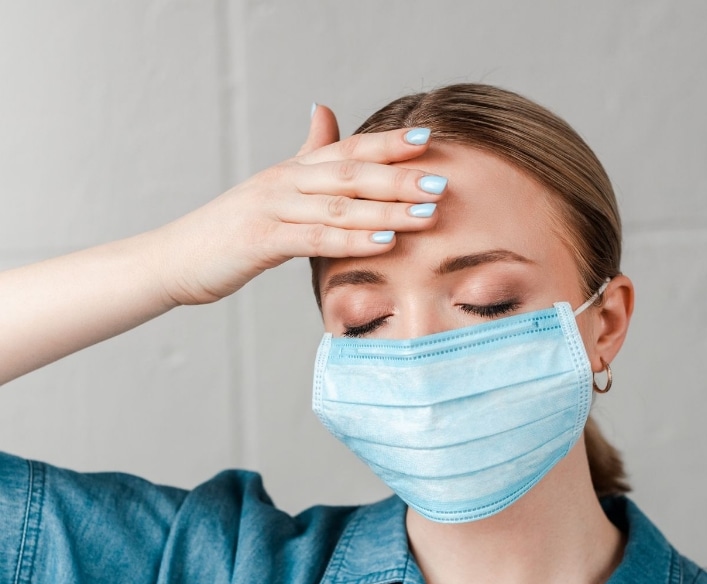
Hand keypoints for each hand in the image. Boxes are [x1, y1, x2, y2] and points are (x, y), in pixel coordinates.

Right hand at [160, 105, 446, 304]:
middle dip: (400, 177)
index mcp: (291, 171)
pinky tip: (385, 241)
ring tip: (428, 214)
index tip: (429, 140)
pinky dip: (353, 238)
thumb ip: (304, 156)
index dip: (388, 143)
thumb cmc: (228, 231)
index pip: (347, 149)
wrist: (174, 259)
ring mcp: (272, 208)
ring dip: (388, 208)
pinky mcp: (261, 240)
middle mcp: (284, 181)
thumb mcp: (271, 191)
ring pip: (340, 204)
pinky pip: (316, 238)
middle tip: (443, 182)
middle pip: (351, 172)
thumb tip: (325, 111)